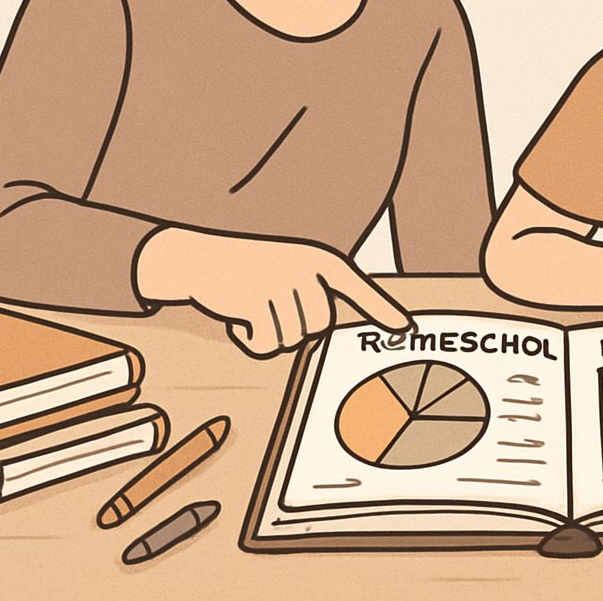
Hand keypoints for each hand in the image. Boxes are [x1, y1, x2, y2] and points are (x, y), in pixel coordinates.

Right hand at [136, 228, 410, 356]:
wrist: (198, 256)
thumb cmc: (246, 266)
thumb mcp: (285, 270)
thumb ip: (309, 294)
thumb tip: (321, 329)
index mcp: (317, 259)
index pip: (357, 287)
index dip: (382, 309)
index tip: (405, 327)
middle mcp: (304, 269)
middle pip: (319, 327)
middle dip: (295, 327)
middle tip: (269, 307)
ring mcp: (280, 284)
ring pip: (293, 340)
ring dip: (270, 335)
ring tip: (252, 308)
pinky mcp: (255, 302)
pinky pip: (266, 345)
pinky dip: (250, 342)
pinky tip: (237, 319)